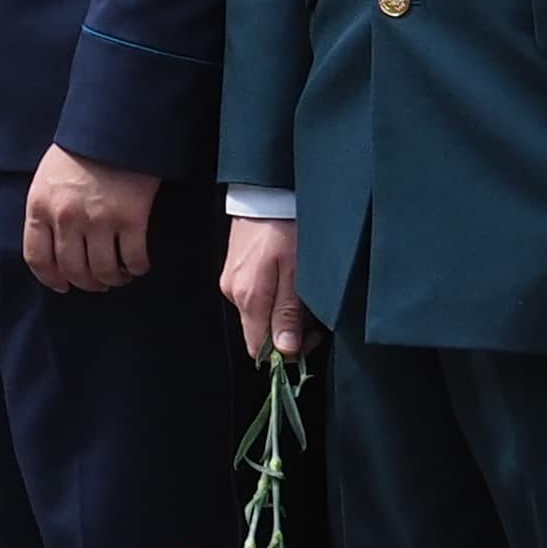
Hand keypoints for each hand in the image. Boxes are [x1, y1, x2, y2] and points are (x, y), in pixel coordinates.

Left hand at [22, 150, 158, 293]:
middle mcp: (66, 218)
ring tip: (118, 275)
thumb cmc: (79, 152)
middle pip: (73, 270)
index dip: (50, 278)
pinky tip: (137, 266)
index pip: (37, 257)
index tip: (62, 285)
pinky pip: (133, 259)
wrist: (114, 129)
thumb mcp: (46, 179)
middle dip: (86, 283)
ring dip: (112, 279)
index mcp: (40, 207)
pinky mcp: (131, 220)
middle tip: (97, 282)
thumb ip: (45, 211)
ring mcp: (99, 221)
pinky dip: (137, 268)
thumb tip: (52, 245)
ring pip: (104, 271)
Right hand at [221, 215, 305, 358]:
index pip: (259, 348)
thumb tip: (285, 351)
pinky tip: (289, 283)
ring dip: (283, 315)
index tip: (311, 339)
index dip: (287, 353)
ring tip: (304, 295)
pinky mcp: (234, 271)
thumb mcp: (297, 274)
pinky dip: (274, 299)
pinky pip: (255, 299)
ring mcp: (231, 281)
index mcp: (248, 298)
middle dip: (289, 333)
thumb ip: (288, 313)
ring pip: (259, 316)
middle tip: (315, 318)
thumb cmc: (287, 230)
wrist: (266, 194)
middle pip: (259, 333)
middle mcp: (233, 294)